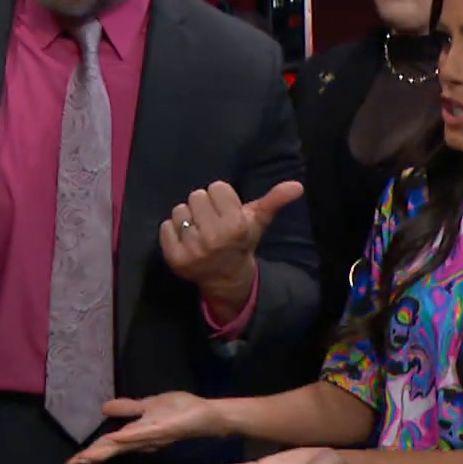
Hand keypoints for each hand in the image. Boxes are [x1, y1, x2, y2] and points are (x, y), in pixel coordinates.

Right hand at [64, 392, 218, 463]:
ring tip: (85, 458)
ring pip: (124, 444)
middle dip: (90, 457)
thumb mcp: (148, 405)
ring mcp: (153, 435)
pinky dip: (130, 437)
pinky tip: (116, 438)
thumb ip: (127, 408)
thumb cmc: (180, 410)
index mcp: (136, 435)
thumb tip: (103, 409)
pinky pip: (146, 434)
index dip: (88, 454)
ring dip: (104, 451)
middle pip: (112, 449)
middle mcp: (141, 439)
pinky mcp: (165, 428)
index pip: (107, 445)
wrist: (208, 415)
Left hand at [160, 180, 303, 297]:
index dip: (221, 198)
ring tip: (199, 230)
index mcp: (235, 225)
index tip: (226, 212)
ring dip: (188, 217)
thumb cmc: (241, 242)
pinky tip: (186, 240)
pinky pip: (165, 227)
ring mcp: (192, 249)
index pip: (216, 188)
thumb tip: (297, 186)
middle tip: (212, 221)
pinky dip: (172, 231)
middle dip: (204, 206)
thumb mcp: (258, 221)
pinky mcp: (175, 258)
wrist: (227, 278)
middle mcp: (213, 237)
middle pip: (196, 196)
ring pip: (180, 210)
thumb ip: (275, 200)